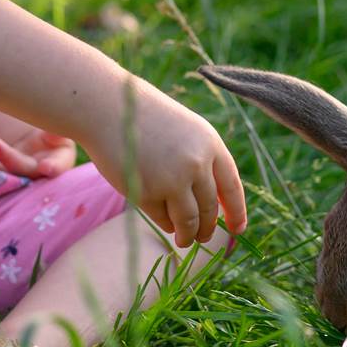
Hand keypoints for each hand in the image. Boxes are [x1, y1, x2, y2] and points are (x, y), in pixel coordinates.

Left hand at [0, 127, 76, 178]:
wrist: (38, 136)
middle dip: (6, 156)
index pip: (57, 167)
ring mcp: (12, 172)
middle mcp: (33, 172)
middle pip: (20, 168)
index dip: (52, 167)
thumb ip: (59, 133)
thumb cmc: (55, 134)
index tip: (45, 167)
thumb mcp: (61, 131)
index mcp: (56, 163)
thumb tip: (55, 134)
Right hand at [81, 77, 248, 249]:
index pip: (231, 187)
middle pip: (209, 209)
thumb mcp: (187, 132)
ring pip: (188, 221)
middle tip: (203, 237)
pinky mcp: (147, 193)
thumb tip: (214, 204)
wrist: (108, 106)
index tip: (238, 230)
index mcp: (210, 144)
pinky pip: (162, 218)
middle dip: (207, 229)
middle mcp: (196, 164)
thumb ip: (202, 160)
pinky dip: (165, 224)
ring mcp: (172, 180)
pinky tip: (165, 223)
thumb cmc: (146, 118)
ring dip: (188, 235)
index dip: (237, 212)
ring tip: (184, 240)